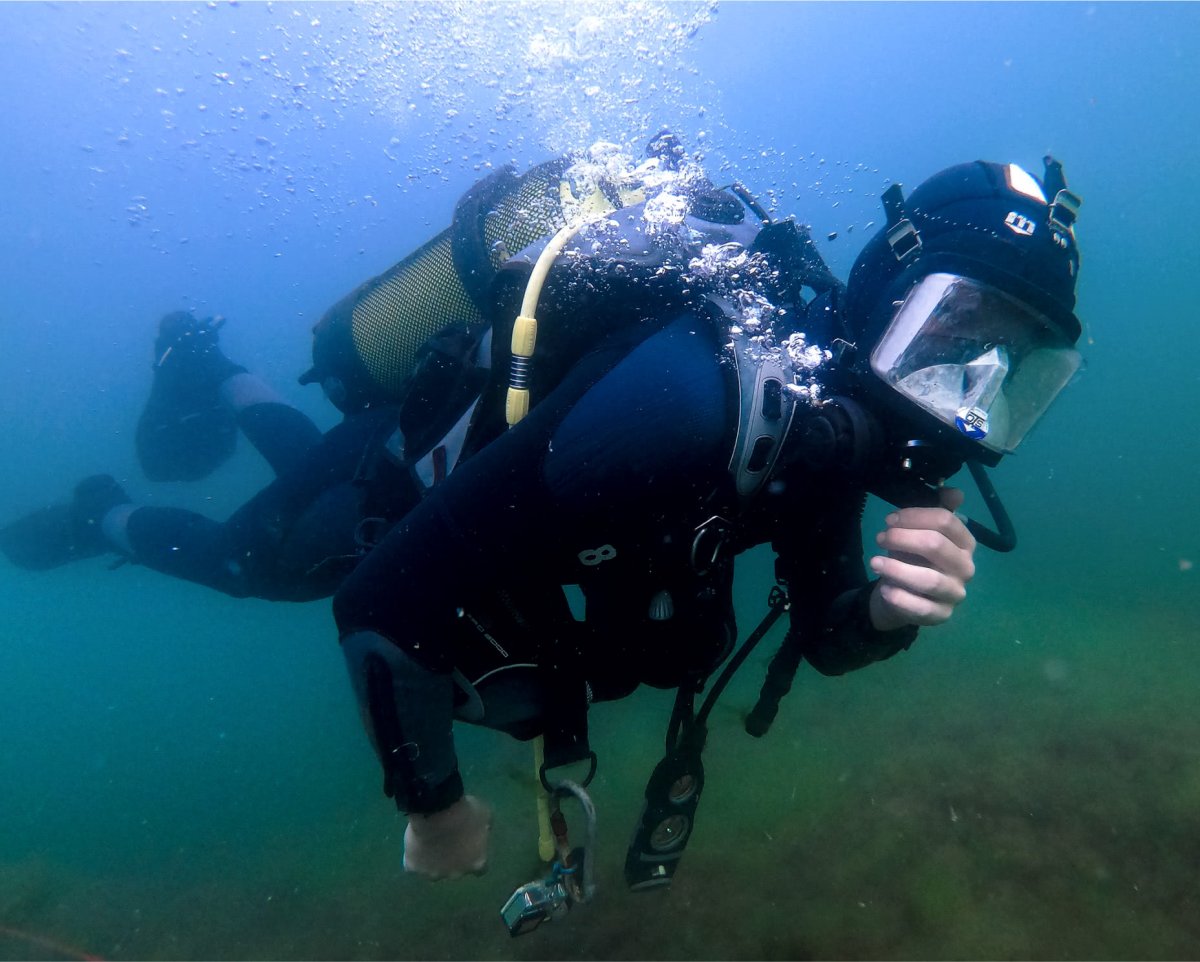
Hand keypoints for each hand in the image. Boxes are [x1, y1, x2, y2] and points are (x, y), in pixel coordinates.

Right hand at [402, 794, 491, 879]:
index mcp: (476, 862)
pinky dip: (413, 856)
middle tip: (449, 840)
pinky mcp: (413, 867)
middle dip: (453, 858)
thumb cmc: (465, 811)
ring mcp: (433, 873)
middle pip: (455, 870)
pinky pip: (413, 864)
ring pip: (433, 870)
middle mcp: (456, 873)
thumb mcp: (484, 816)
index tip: (470, 846)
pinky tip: (414, 844)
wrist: (437, 810)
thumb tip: (481, 830)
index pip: (480, 868)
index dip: (473, 857)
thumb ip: (483, 829)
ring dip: (433, 859)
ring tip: (430, 841)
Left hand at [868, 486, 975, 631]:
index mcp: (965, 543)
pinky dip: (900, 597)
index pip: (945, 521)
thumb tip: (953, 491)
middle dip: (903, 538)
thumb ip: (936, 510)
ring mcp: (956, 593)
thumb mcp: (921, 531)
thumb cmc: (914, 557)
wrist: (903, 595)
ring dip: (897, 568)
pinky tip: (885, 589)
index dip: (914, 516)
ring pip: (929, 579)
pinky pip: (921, 608)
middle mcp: (966, 568)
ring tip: (875, 561)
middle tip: (880, 538)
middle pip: (935, 545)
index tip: (889, 520)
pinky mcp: (942, 615)